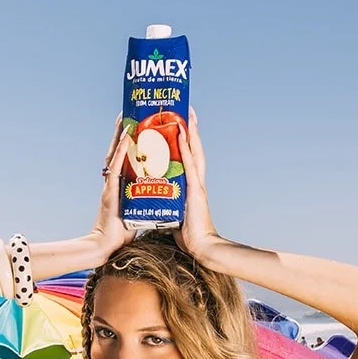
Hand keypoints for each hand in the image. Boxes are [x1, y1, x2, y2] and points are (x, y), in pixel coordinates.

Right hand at [89, 115, 134, 256]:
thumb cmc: (121, 231)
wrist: (108, 247)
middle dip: (122, 132)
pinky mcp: (111, 192)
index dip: (129, 142)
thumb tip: (153, 195)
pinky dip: (121, 152)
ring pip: (116, 155)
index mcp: (121, 185)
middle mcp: (115, 181)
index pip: (126, 159)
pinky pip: (117, 167)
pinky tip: (126, 139)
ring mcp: (111, 185)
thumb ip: (141, 200)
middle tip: (127, 113)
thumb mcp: (136, 210)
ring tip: (125, 118)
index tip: (134, 126)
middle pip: (119, 151)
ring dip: (120, 136)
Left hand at [172, 109, 219, 259]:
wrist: (200, 247)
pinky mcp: (195, 189)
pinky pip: (189, 164)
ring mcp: (197, 184)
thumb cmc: (188, 236)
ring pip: (194, 152)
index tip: (183, 124)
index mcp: (191, 186)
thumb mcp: (174, 214)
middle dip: (191, 130)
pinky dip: (187, 147)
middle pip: (195, 149)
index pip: (190, 158)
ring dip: (190, 132)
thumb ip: (168, 205)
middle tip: (187, 111)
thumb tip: (156, 202)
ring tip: (187, 114)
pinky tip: (183, 133)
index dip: (187, 141)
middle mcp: (196, 181)